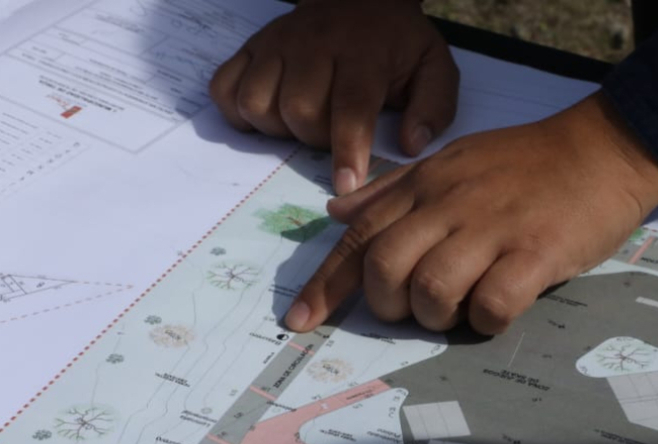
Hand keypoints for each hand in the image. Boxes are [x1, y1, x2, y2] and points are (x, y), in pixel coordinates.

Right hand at [209, 0, 457, 193]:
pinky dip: (239, 111)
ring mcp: (277, 43)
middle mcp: (314, 44)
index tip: (346, 185)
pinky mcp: (251, 46)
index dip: (346, 150)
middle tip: (333, 133)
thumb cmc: (397, 43)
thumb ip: (433, 107)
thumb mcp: (433, 66)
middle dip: (315, 139)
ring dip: (277, 128)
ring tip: (302, 122)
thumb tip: (411, 144)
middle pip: (298, 112)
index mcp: (363, 52)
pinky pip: (224, 88)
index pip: (351, 106)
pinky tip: (269, 112)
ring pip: (256, 103)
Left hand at [283, 92, 657, 335]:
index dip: (326, 284)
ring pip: (432, 291)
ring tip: (463, 307)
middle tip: (416, 310)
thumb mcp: (453, 161)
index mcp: (426, 184)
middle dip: (390, 304)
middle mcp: (450, 204)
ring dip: (438, 315)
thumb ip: (394, 189)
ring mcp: (493, 228)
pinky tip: (501, 308)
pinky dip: (488, 320)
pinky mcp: (536, 253)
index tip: (301, 321)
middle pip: (385, 269)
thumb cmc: (528, 163)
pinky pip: (492, 305)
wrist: (604, 149)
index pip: (360, 237)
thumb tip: (337, 210)